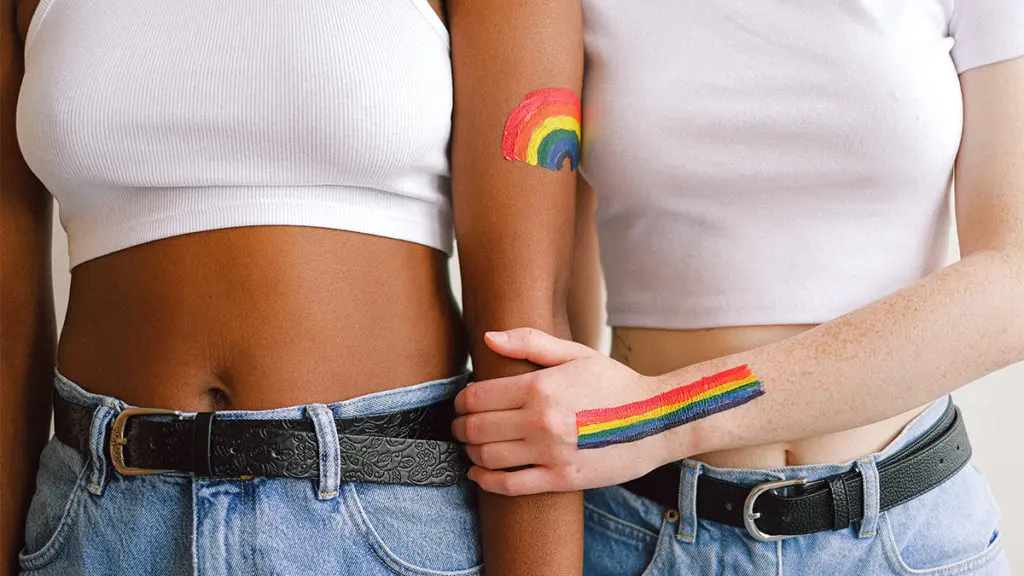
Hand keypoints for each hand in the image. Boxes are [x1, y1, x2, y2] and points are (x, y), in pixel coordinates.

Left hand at [453, 328, 681, 495]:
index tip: (460, 403)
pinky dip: (485, 481)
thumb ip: (530, 343)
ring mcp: (551, 453)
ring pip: (487, 458)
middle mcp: (541, 421)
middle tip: (459, 426)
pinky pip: (509, 486)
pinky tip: (478, 474)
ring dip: (469, 453)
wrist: (658, 421)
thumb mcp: (577, 353)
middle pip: (476, 428)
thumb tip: (488, 337)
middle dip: (460, 427)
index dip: (459, 401)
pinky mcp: (561, 479)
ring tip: (471, 447)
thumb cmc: (616, 383)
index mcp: (540, 387)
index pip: (476, 396)